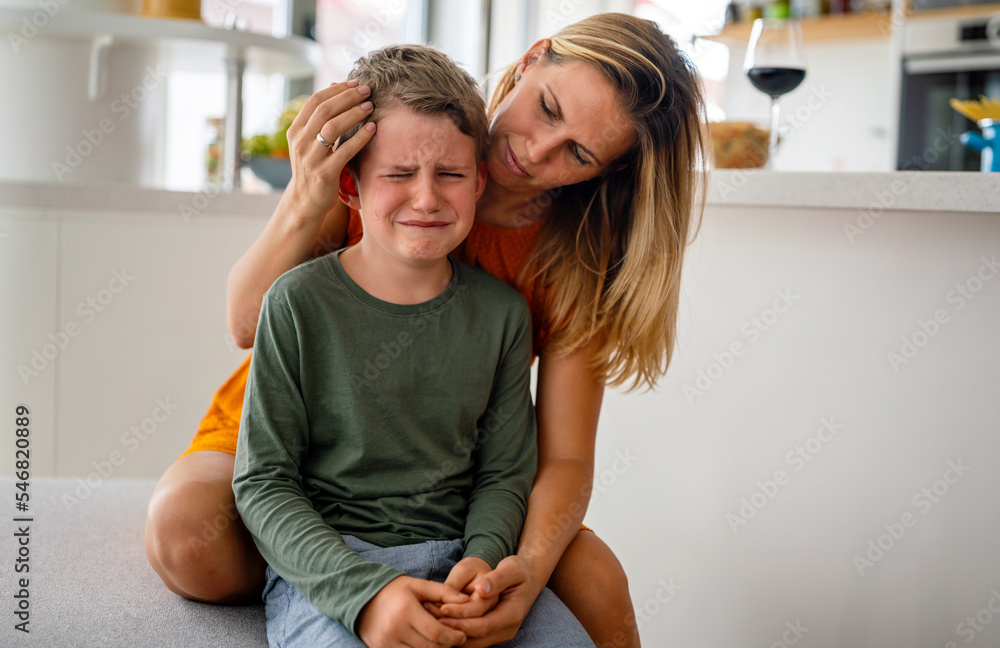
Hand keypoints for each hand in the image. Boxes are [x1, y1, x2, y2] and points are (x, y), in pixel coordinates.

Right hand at [284, 80, 375, 216]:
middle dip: (347, 97)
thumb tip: (337, 85)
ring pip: (332, 127)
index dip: (336, 89)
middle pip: (324, 110)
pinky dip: (360, 137)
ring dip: (354, 113)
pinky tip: (372, 128)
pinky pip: (345, 151)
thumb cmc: (313, 167)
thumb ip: (321, 118)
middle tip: (366, 90)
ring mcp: (311, 158)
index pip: (315, 101)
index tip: (354, 83)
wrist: (305, 202)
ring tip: (370, 106)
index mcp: (295, 131)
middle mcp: (300, 143)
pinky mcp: (325, 174)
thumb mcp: (310, 142)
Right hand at [357, 576, 469, 647]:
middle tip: (454, 639)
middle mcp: (395, 629)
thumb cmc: (394, 590)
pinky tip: (424, 643)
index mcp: (406, 611)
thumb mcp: (418, 585)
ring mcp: (386, 643)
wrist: (362, 598)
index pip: (437, 633)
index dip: (453, 638)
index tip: (462, 635)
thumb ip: (443, 592)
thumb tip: (467, 600)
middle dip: (446, 646)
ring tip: (439, 640)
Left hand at [436, 555, 539, 647]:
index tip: (441, 611)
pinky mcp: (491, 635)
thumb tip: (482, 589)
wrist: (527, 579)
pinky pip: (471, 639)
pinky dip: (456, 632)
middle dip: (451, 629)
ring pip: (471, 643)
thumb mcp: (511, 567)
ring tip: (431, 617)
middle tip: (428, 616)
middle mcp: (507, 630)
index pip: (483, 625)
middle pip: (474, 639)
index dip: (461, 620)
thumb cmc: (518, 571)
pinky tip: (441, 619)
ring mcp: (499, 635)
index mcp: (512, 614)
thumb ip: (497, 578)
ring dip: (451, 632)